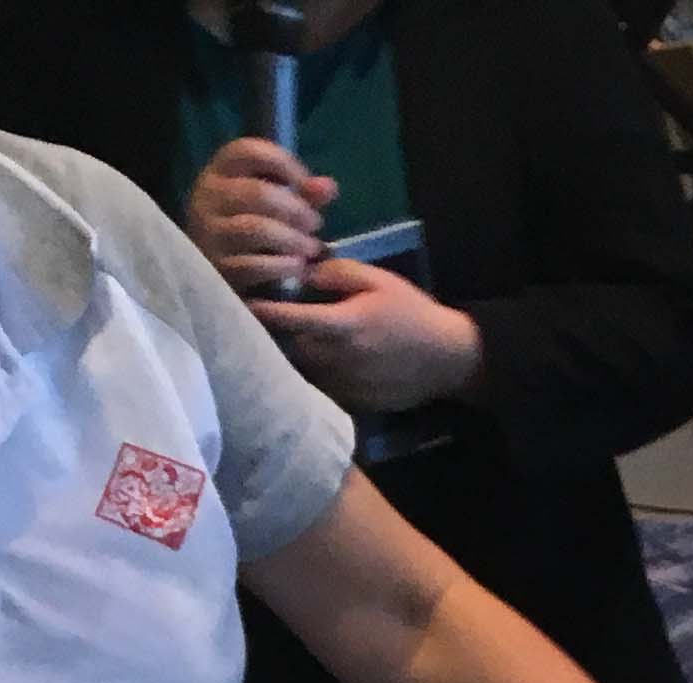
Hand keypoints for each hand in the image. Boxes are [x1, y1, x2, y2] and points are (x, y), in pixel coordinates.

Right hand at [188, 135, 331, 294]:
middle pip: (259, 193)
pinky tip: (297, 268)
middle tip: (315, 224)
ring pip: (258, 229)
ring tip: (311, 248)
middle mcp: (207, 196)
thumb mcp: (275, 204)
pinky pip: (255, 265)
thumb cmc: (253, 229)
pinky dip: (284, 266)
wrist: (219, 276)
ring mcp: (209, 232)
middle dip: (297, 210)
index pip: (248, 150)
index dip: (284, 163)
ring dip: (294, 240)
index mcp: (220, 172)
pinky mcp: (216, 267)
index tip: (305, 184)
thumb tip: (328, 187)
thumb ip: (303, 193)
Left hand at [250, 259, 485, 414]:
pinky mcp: (354, 401)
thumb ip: (338, 272)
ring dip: (296, 356)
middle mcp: (339, 359)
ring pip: (305, 370)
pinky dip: (316, 374)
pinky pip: (323, 387)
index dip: (265, 311)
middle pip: (292, 347)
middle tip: (265, 320)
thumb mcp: (379, 280)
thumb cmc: (413, 312)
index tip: (244, 302)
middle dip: (278, 335)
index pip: (291, 319)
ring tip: (289, 341)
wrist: (447, 358)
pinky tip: (320, 362)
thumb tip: (304, 273)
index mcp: (344, 326)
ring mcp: (346, 384)